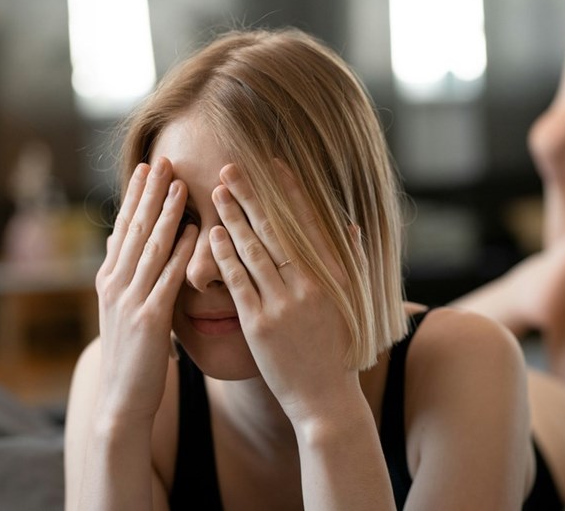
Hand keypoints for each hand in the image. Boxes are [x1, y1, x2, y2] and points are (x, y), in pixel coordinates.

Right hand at [94, 158, 197, 423]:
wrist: (122, 400)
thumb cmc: (131, 355)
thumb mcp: (121, 311)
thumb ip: (125, 275)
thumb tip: (121, 243)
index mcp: (109, 279)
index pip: (124, 228)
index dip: (135, 195)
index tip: (147, 166)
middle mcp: (115, 284)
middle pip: (135, 229)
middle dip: (150, 192)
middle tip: (163, 159)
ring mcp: (130, 301)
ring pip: (151, 247)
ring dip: (166, 213)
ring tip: (179, 183)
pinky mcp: (150, 320)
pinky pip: (168, 278)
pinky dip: (181, 252)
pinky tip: (195, 231)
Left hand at [209, 161, 360, 424]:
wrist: (325, 398)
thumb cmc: (336, 349)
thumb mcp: (350, 303)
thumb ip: (350, 262)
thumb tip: (351, 226)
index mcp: (333, 276)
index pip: (309, 224)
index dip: (290, 192)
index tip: (274, 165)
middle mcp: (310, 285)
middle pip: (276, 230)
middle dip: (252, 196)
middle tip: (231, 168)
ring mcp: (284, 304)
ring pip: (254, 250)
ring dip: (234, 218)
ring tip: (218, 193)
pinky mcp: (260, 324)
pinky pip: (239, 282)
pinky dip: (225, 256)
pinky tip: (212, 234)